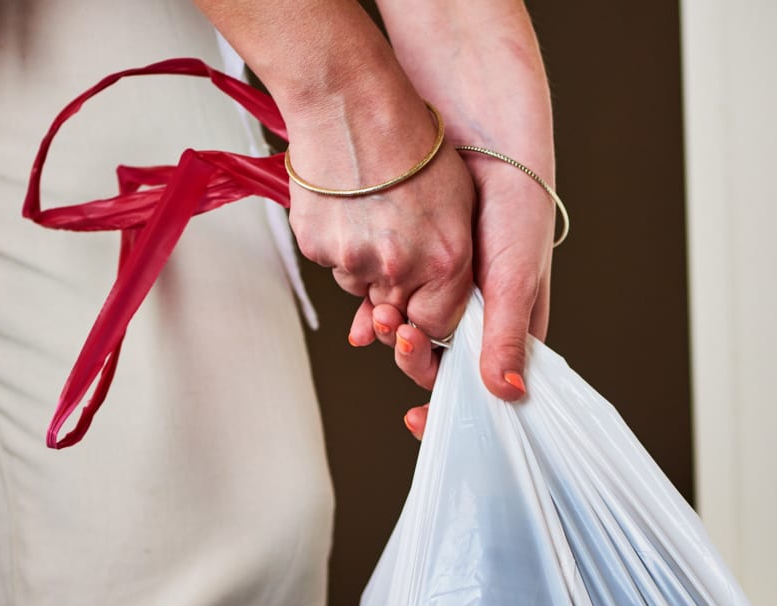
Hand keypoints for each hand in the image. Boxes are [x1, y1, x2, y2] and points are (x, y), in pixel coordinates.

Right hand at [289, 128, 474, 354]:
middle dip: (395, 290)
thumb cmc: (413, 148)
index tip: (422, 297)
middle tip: (393, 243)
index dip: (427, 313)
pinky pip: (331, 263)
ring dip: (365, 265)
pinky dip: (338, 244)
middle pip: (394, 311)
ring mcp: (354, 261)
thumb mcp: (459, 205)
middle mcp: (400, 269)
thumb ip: (452, 262)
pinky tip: (348, 207)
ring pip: (360, 287)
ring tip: (372, 212)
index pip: (436, 328)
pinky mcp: (317, 249)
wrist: (354, 107)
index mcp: (446, 262)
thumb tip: (436, 299)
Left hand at [378, 158, 556, 439]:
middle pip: (435, 359)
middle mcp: (476, 311)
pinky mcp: (416, 260)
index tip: (416, 419)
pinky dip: (371, 308)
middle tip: (396, 334)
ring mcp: (444, 287)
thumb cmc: (516, 206)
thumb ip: (505, 336)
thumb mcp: (512, 277)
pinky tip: (360, 314)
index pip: (479, 381)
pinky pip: (388, 297)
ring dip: (389, 331)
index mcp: (508, 323)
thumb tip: (508, 396)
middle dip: (410, 356)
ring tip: (375, 315)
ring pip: (409, 330)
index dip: (449, 405)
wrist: (480, 131)